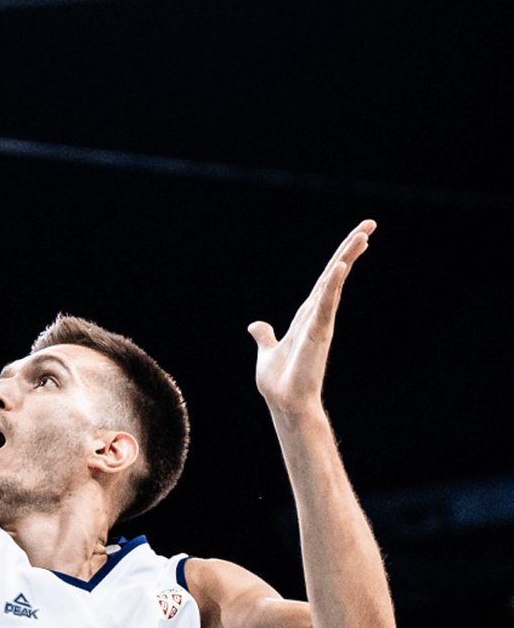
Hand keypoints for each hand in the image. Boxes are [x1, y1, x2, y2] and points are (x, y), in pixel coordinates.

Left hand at [247, 220, 375, 416]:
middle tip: (370, 225)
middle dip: (351, 248)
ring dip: (347, 258)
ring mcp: (320, 322)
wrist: (285, 403)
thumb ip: (265, 336)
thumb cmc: (281, 381)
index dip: (341, 257)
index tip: (360, 238)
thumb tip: (256, 325)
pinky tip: (340, 266)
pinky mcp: (318, 332)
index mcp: (308, 315)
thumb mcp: (268, 351)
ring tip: (363, 236)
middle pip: (335, 273)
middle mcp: (318, 314)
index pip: (327, 279)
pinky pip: (326, 303)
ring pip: (334, 283)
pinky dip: (333, 285)